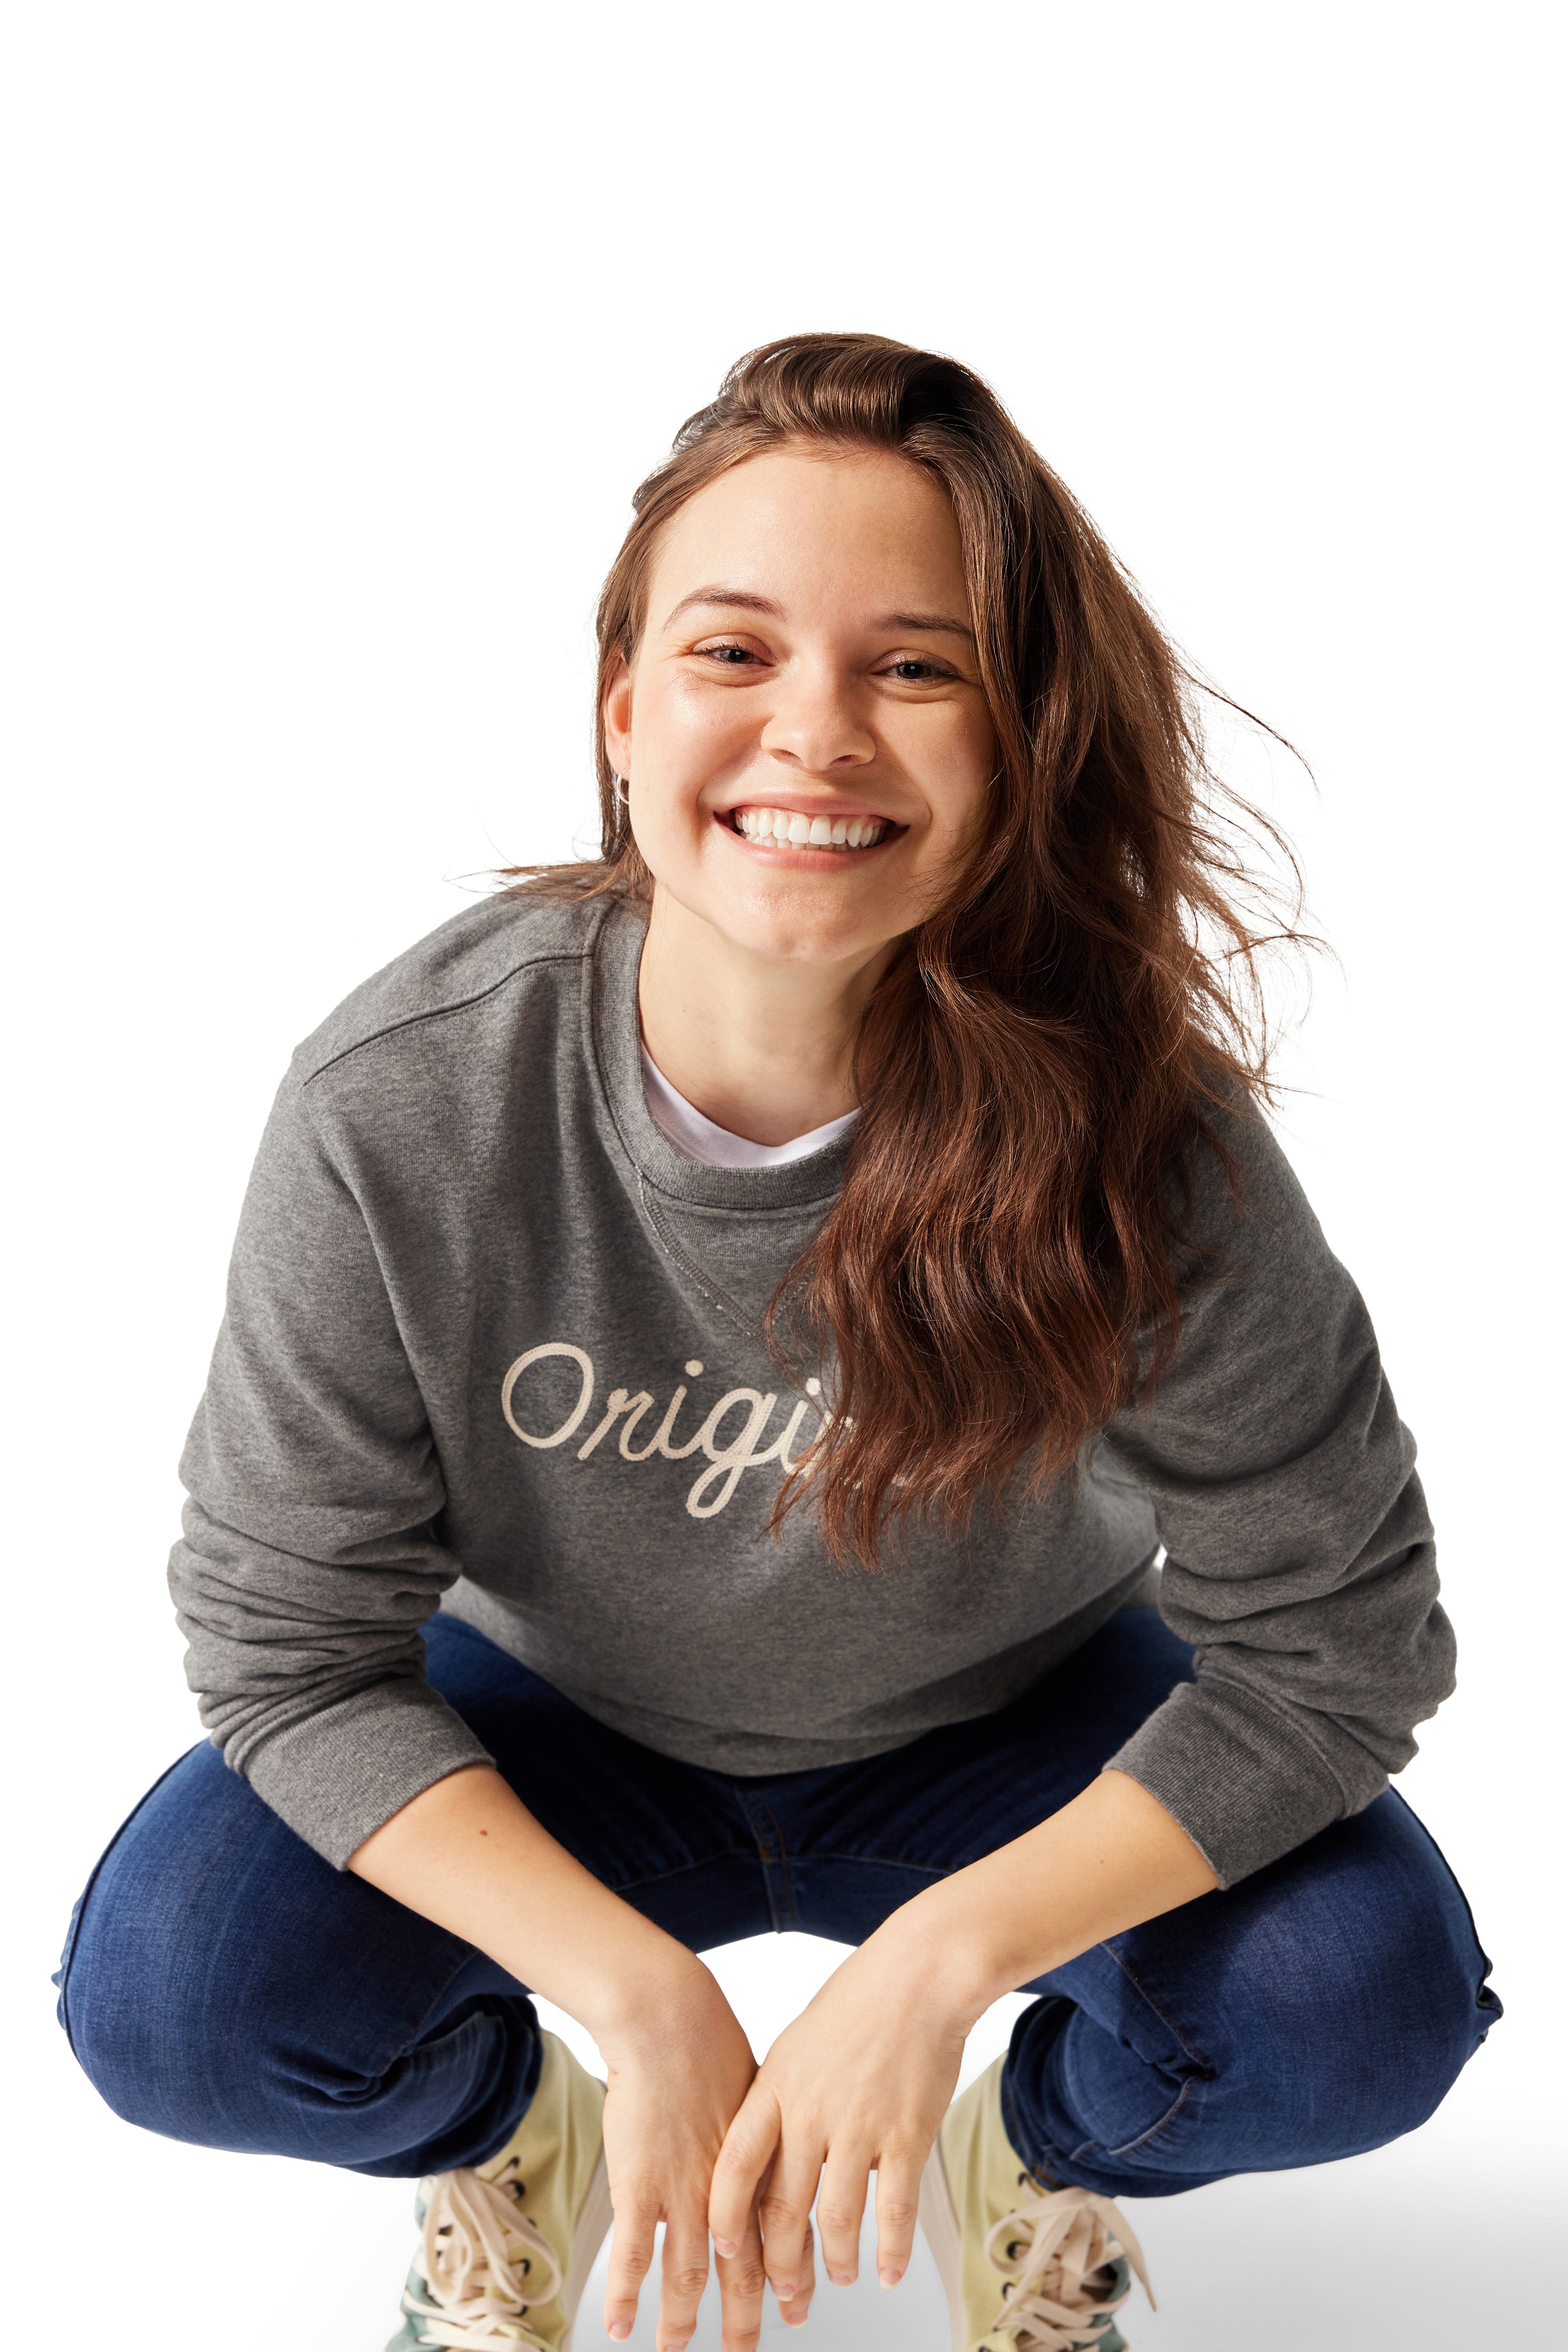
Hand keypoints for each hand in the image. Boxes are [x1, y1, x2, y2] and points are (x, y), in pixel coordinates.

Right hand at [598, 1953, 815, 2350]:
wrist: (667, 2021)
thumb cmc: (710, 2046)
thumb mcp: (764, 2092)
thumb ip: (773, 2134)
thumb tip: (792, 2149)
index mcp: (760, 2167)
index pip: (784, 2237)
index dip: (792, 2276)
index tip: (798, 2306)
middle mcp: (727, 2191)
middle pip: (743, 2270)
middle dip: (746, 2317)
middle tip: (747, 2348)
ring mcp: (683, 2193)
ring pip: (689, 2275)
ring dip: (684, 2321)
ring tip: (678, 2351)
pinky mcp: (640, 2187)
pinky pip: (635, 2256)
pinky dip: (627, 2296)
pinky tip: (621, 2325)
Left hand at [708, 1917, 971, 2312]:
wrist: (919, 1973)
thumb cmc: (860, 2002)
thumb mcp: (798, 2044)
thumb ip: (782, 2099)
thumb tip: (771, 2153)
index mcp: (776, 2086)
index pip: (735, 2165)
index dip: (724, 2216)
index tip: (724, 2250)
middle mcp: (811, 2110)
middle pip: (782, 2206)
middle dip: (780, 2263)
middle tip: (785, 2292)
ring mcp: (860, 2124)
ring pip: (836, 2218)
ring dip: (835, 2261)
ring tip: (839, 2276)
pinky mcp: (907, 2134)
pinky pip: (895, 2210)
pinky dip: (891, 2251)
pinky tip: (890, 2272)